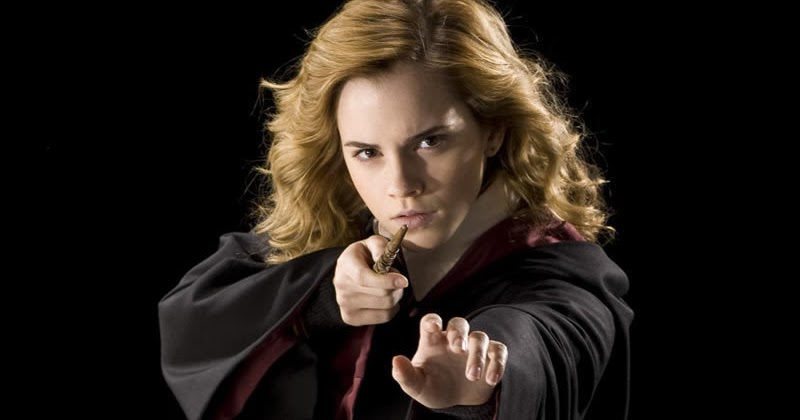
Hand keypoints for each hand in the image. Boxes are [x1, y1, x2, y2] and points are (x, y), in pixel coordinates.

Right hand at [333, 235, 407, 325]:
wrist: (347, 272)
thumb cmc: (364, 256)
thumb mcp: (372, 243)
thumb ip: (379, 247)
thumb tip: (383, 258)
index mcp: (346, 265)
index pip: (364, 278)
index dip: (386, 281)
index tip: (403, 280)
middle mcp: (342, 286)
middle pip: (381, 294)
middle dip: (396, 287)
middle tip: (397, 279)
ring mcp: (344, 304)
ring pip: (385, 307)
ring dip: (396, 298)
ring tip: (390, 288)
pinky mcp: (351, 318)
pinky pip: (383, 318)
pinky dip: (391, 309)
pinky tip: (386, 299)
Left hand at [391, 313, 507, 408]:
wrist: (456, 402)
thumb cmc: (433, 388)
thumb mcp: (416, 385)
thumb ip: (405, 375)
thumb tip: (396, 360)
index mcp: (433, 341)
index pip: (431, 321)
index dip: (432, 320)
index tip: (434, 327)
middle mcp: (454, 340)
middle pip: (459, 323)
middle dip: (459, 332)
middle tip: (457, 348)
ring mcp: (473, 347)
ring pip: (480, 337)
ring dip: (477, 354)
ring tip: (471, 376)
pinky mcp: (491, 357)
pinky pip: (499, 351)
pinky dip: (497, 363)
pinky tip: (489, 379)